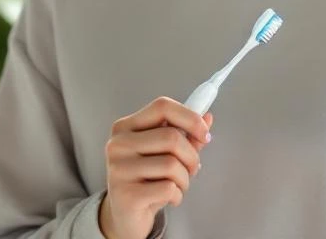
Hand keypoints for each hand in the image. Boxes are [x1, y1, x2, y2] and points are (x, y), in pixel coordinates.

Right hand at [98, 96, 213, 238]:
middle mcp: (118, 144)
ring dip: (185, 179)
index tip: (205, 134)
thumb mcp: (165, 153)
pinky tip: (169, 199)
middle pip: (172, 137)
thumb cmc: (147, 180)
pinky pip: (168, 188)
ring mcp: (119, 169)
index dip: (190, 117)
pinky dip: (177, 195)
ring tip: (177, 185)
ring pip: (172, 164)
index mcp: (126, 126)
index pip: (162, 107)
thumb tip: (207, 116)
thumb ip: (185, 134)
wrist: (125, 218)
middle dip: (192, 157)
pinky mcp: (126, 195)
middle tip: (192, 169)